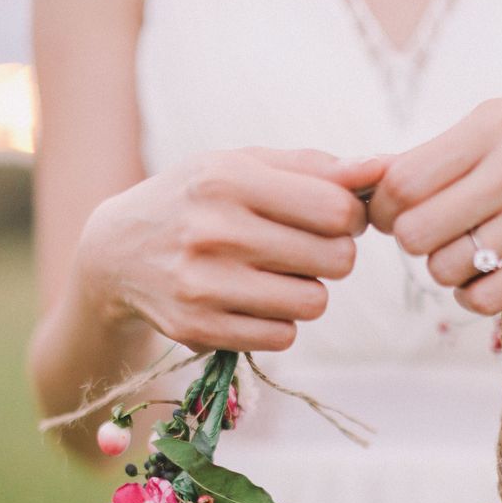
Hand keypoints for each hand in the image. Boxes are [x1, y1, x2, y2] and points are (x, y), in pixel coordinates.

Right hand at [77, 149, 385, 351]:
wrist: (118, 253)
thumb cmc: (199, 200)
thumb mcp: (244, 165)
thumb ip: (316, 167)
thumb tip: (383, 168)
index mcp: (228, 178)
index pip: (336, 211)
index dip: (351, 219)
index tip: (336, 220)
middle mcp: (213, 230)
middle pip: (335, 260)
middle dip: (334, 256)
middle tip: (309, 250)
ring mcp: (203, 285)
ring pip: (313, 303)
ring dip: (308, 292)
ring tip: (279, 276)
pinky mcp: (199, 329)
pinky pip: (283, 337)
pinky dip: (281, 323)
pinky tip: (256, 303)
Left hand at [368, 95, 501, 314]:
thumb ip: (439, 154)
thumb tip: (361, 180)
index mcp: (494, 125)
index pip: (401, 184)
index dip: (385, 211)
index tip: (397, 217)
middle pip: (414, 234)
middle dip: (416, 244)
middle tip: (439, 237)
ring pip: (445, 270)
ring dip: (447, 272)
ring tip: (472, 254)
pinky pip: (482, 298)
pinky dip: (472, 297)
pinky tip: (487, 279)